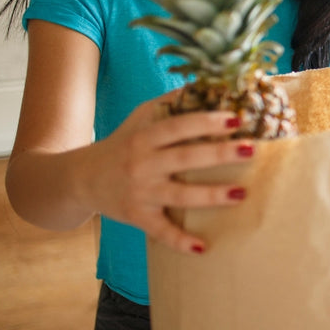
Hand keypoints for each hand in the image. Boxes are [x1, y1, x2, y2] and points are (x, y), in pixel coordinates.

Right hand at [82, 91, 254, 254]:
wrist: (79, 178)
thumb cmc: (122, 142)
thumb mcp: (140, 117)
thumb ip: (171, 103)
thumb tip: (206, 82)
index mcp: (145, 137)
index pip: (179, 126)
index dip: (206, 121)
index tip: (236, 118)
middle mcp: (142, 164)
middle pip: (185, 158)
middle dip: (219, 154)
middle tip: (251, 149)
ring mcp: (140, 193)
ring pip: (179, 195)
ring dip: (211, 195)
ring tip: (242, 194)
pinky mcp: (137, 217)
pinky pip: (160, 231)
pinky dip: (179, 242)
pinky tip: (203, 247)